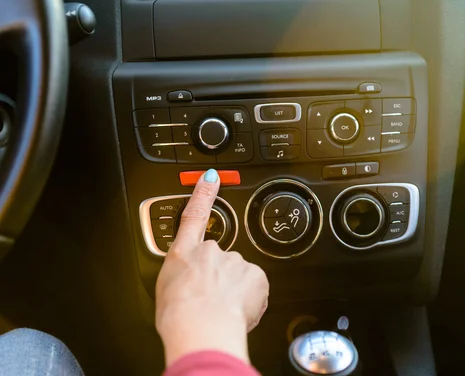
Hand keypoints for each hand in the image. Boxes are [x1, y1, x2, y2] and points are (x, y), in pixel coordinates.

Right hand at [155, 169, 268, 365]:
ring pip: (238, 276)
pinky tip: (237, 311)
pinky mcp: (256, 275)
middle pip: (220, 260)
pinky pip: (254, 287)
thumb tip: (188, 286)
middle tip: (211, 301)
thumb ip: (182, 279)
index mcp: (184, 254)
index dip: (203, 193)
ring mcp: (235, 261)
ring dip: (234, 291)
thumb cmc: (179, 316)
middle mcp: (211, 251)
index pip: (194, 215)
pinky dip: (249, 300)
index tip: (211, 177)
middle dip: (219, 278)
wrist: (201, 329)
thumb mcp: (166, 292)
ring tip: (222, 311)